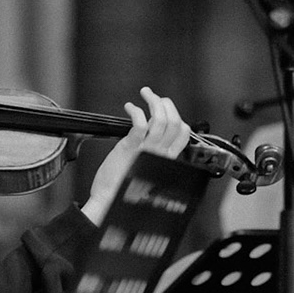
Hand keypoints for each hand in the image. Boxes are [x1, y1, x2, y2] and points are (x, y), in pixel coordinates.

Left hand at [81, 86, 190, 224]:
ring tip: (144, 94)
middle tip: (153, 96)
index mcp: (166, 157)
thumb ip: (151, 146)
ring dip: (153, 101)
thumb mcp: (144, 163)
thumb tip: (151, 125)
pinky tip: (130, 107)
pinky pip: (140, 123)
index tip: (165, 108)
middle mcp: (160, 153)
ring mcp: (147, 150)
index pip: (184, 133)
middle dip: (166, 103)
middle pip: (175, 122)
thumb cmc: (122, 182)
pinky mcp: (131, 147)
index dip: (177, 115)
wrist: (109, 198)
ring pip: (160, 119)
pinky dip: (136, 110)